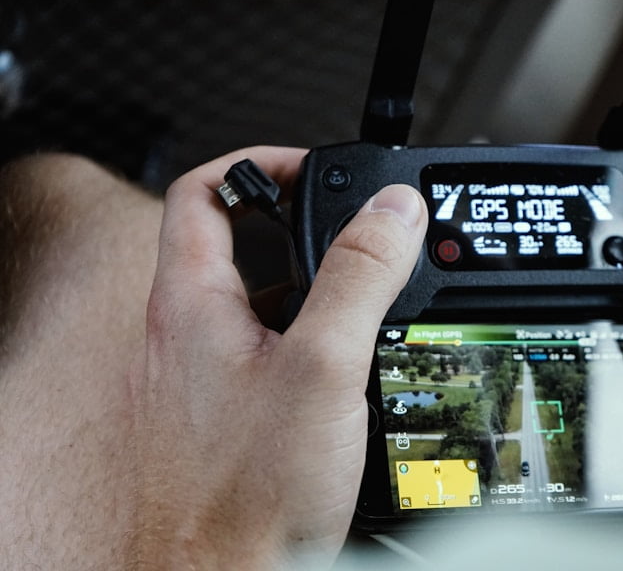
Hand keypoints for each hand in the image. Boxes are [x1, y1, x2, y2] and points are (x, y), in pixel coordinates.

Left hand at [126, 146, 427, 567]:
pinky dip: (317, 341)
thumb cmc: (246, 497)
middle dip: (309, 228)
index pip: (206, 192)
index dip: (260, 162)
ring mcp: (209, 375)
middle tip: (365, 233)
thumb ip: (360, 278)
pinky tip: (357, 366)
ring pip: (267, 302)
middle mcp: (191, 333)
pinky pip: (276, 351)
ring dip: (320, 289)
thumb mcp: (323, 367)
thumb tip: (395, 211)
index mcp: (193, 303)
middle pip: (244, 243)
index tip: (316, 170)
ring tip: (374, 298)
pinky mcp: (232, 412)